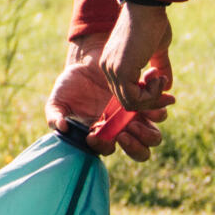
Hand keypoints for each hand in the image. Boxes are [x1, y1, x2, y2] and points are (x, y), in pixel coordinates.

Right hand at [44, 33, 169, 160]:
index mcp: (101, 135)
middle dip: (134, 146)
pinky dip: (159, 105)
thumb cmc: (71, 85)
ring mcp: (136, 117)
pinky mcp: (146, 101)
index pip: (107, 150)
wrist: (88, 63)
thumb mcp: (57, 101)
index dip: (103, 146)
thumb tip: (62, 128)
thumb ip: (55, 116)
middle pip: (140, 151)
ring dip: (147, 131)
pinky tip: (145, 98)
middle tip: (123, 132)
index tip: (93, 134)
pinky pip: (159, 110)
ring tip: (136, 117)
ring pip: (153, 136)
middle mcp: (122, 130)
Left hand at [99, 0, 173, 111]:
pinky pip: (134, 98)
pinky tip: (158, 76)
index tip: (164, 84)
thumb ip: (160, 66)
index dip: (147, 95)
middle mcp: (108, 69)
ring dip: (152, 97)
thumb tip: (168, 86)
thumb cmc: (152, 23)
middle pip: (127, 101)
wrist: (146, 8)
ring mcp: (112, 70)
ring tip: (161, 78)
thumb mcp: (157, 49)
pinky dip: (151, 94)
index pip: (125, 92)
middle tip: (168, 92)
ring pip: (131, 103)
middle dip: (152, 101)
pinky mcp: (120, 71)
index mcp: (113, 63)